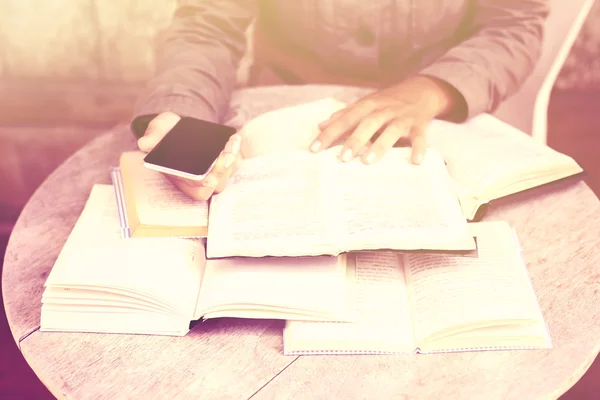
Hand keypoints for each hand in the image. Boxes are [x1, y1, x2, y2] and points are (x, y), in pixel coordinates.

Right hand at [137, 112, 241, 200]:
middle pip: (216, 185)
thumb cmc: (167, 133)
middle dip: (221, 173)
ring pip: (228, 174)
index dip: (202, 186)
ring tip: (228, 146)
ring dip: (231, 161)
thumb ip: (154, 136)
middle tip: (223, 158)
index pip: (196, 190)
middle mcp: (200, 179)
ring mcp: (214, 171)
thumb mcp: (159, 130)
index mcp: (182, 179)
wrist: (180, 127)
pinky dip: (235, 151)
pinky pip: (235, 161)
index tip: (208, 179)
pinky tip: (233, 138)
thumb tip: (145, 142)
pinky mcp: (226, 161)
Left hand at [311, 75, 459, 164]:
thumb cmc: (387, 101)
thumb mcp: (365, 104)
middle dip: (354, 140)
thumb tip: (320, 126)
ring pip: (391, 130)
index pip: (345, 119)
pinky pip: (419, 137)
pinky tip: (415, 161)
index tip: (315, 148)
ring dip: (380, 145)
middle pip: (367, 123)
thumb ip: (344, 116)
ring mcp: (401, 117)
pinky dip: (419, 148)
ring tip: (368, 161)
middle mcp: (383, 110)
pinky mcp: (419, 125)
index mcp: (367, 106)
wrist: (422, 90)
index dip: (329, 133)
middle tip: (342, 158)